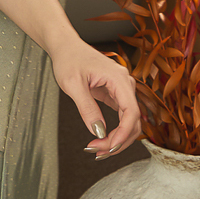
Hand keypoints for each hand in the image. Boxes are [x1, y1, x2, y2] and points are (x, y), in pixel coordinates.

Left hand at [50, 37, 140, 158]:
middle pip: (133, 121)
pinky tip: (101, 140)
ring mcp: (122, 89)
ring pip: (129, 122)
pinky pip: (121, 117)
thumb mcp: (73, 85)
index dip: (122, 134)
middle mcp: (126, 84)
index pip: (132, 113)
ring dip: (117, 139)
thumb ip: (87, 108)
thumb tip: (98, 132)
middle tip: (97, 152)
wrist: (66, 46)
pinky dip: (114, 131)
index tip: (108, 147)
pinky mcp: (116, 94)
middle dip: (118, 140)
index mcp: (119, 79)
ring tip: (97, 150)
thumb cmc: (68, 59)